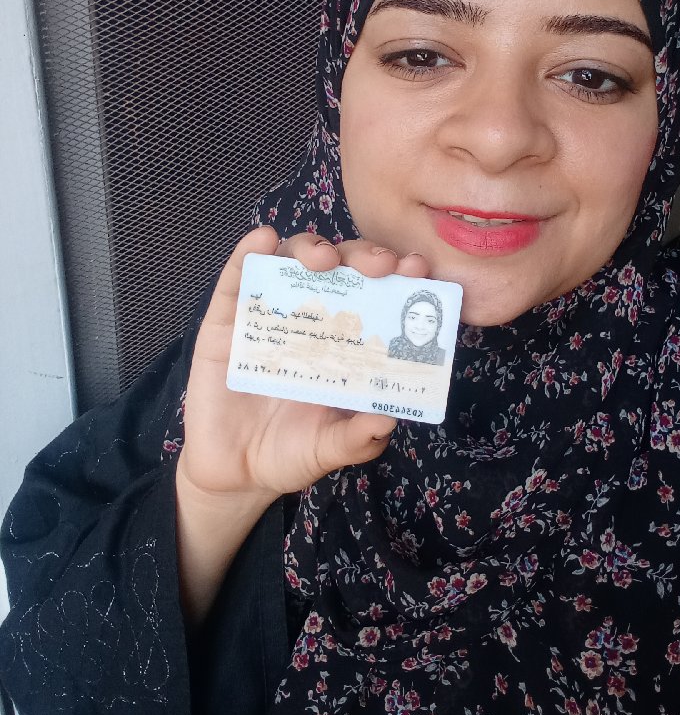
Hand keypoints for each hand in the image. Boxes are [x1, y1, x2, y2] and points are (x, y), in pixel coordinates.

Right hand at [179, 227, 428, 510]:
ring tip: (324, 259)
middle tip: (380, 266)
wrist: (232, 474)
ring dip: (312, 248)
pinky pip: (236, 277)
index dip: (400, 276)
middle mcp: (313, 317)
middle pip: (342, 267)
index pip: (379, 293)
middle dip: (364, 256)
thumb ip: (359, 438)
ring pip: (292, 260)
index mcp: (348, 340)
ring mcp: (268, 313)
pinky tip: (263, 240)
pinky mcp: (224, 320)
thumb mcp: (331, 449)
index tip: (418, 270)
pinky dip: (248, 253)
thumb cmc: (290, 453)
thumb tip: (389, 419)